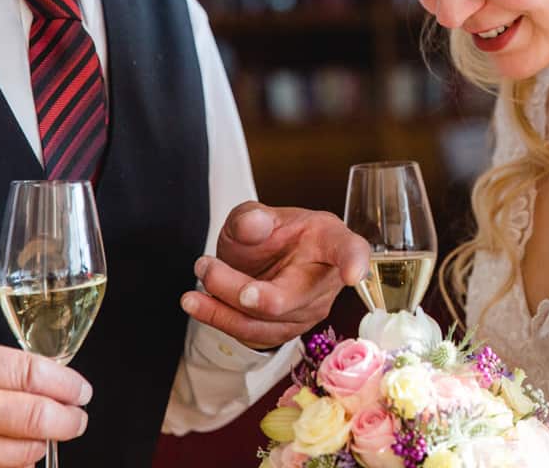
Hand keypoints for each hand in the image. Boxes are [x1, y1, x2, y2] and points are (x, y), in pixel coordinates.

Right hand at [0, 333, 90, 467]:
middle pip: (37, 416)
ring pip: (22, 452)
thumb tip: (51, 383)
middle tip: (78, 418)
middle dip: (70, 420)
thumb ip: (0, 366)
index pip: (35, 375)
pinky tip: (16, 453)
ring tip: (47, 434)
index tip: (82, 391)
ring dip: (44, 444)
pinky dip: (14, 464)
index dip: (69, 385)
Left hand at [181, 202, 369, 348]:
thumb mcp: (256, 215)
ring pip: (265, 321)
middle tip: (208, 268)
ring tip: (195, 279)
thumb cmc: (270, 235)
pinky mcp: (284, 331)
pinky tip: (195, 301)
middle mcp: (325, 282)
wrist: (261, 260)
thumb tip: (252, 224)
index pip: (349, 250)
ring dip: (222, 305)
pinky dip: (218, 318)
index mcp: (330, 240)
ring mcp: (307, 311)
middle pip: (291, 298)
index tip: (351, 274)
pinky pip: (251, 333)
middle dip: (246, 291)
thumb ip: (251, 218)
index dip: (353, 262)